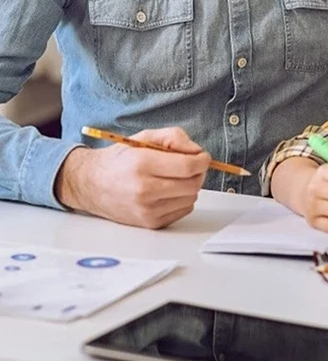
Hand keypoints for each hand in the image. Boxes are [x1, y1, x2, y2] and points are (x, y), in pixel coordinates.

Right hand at [55, 127, 210, 228]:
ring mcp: (147, 210)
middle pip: (193, 184)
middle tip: (190, 165)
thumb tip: (197, 152)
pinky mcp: (150, 223)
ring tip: (174, 177)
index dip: (202, 160)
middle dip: (198, 172)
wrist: (92, 184)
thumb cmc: (120, 159)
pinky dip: (182, 199)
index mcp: (143, 164)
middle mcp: (144, 190)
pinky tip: (168, 191)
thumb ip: (175, 138)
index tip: (202, 157)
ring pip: (191, 198)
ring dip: (190, 186)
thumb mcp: (145, 137)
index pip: (188, 166)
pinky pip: (183, 210)